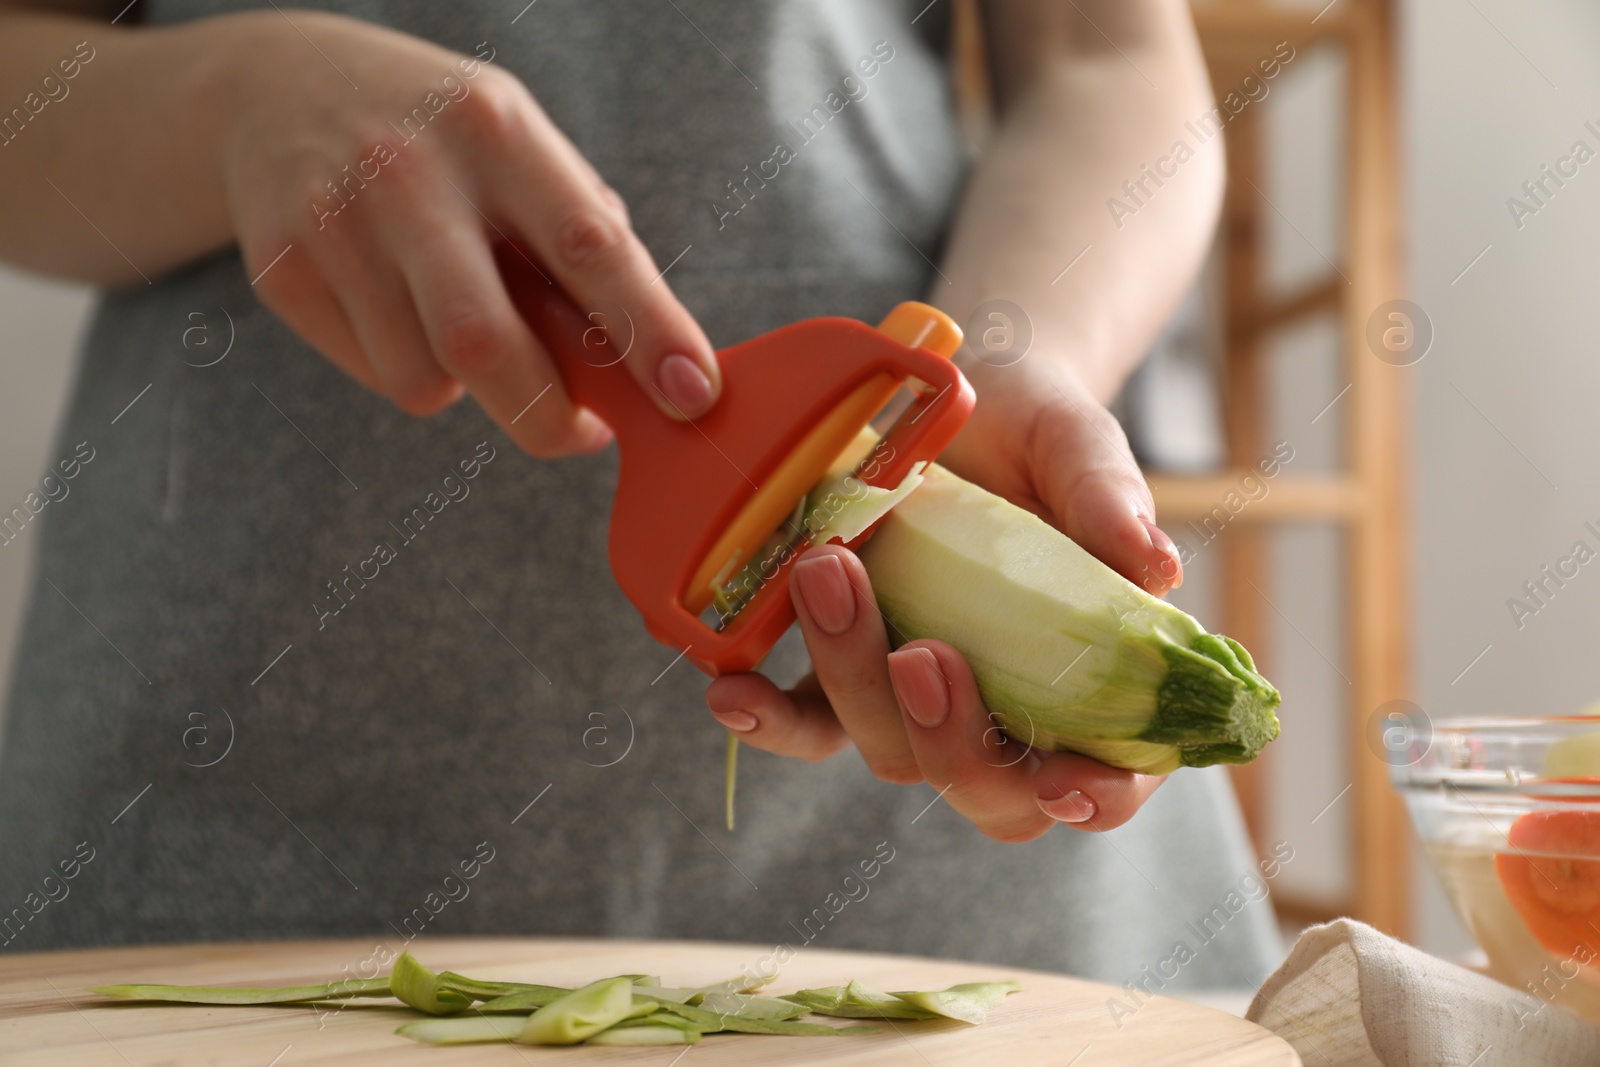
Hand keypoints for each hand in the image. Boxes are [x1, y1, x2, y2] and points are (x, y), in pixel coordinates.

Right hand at [216, 11, 718, 454]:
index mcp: (498, 130)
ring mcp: (334, 221)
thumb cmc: (441, 137)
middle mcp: (409, 172)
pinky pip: (378, 376)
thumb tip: (647, 357)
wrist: (275, 88)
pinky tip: (396, 302)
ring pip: (427, 381)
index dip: (648, 329)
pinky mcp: (281, 270)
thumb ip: (582, 234)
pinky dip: (410, 367)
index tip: (692, 392)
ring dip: (468, 384)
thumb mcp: (520, 144)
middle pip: (485, 342)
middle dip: (547, 416)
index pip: (589, 247)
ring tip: (459, 313)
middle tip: (581, 432)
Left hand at [705, 361, 1181, 839]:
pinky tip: (732, 688)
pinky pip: (805, 720)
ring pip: (889, 748)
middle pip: (988, 789)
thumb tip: (1152, 562)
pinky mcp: (841, 670)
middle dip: (953, 741)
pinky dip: (769, 717)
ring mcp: (916, 698)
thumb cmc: (1036, 432)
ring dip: (855, 683)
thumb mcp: (1078, 446)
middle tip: (923, 654)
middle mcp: (1004, 708)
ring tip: (827, 573)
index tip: (1065, 781)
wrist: (955, 396)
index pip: (1113, 774)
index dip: (1099, 796)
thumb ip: (1108, 500)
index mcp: (1095, 678)